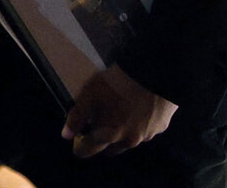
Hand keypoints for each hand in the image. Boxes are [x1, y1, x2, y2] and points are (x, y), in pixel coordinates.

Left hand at [62, 64, 176, 157]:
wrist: (153, 76)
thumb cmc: (116, 84)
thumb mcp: (89, 95)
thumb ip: (77, 117)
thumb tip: (66, 135)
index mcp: (108, 135)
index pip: (89, 151)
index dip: (80, 146)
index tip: (79, 137)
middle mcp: (128, 141)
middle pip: (109, 150)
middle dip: (101, 142)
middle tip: (98, 124)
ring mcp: (146, 136)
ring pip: (128, 142)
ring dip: (121, 134)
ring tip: (119, 114)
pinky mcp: (160, 129)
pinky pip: (145, 132)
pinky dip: (138, 125)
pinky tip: (137, 110)